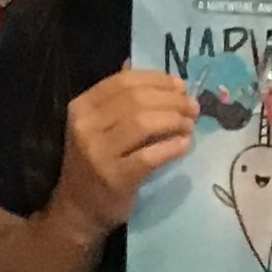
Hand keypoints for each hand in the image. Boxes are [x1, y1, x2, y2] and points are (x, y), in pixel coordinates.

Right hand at [51, 69, 198, 239]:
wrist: (79, 209)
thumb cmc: (95, 162)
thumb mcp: (96, 125)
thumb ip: (114, 97)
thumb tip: (133, 63)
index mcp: (81, 107)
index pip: (123, 82)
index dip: (157, 80)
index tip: (180, 85)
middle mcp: (85, 125)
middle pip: (137, 100)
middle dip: (172, 100)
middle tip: (193, 107)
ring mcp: (98, 152)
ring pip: (144, 123)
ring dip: (175, 121)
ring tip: (190, 125)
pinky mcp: (115, 177)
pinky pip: (150, 155)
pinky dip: (172, 147)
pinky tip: (184, 145)